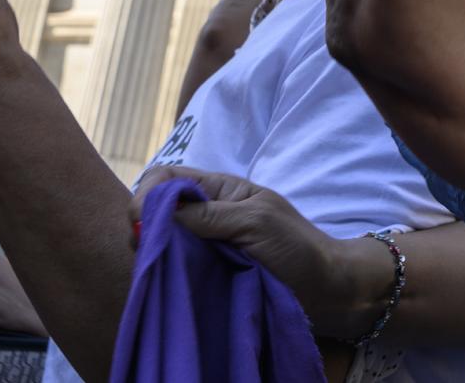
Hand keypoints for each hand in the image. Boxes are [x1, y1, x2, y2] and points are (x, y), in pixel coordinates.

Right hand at [130, 166, 369, 336]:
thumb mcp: (255, 220)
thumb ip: (209, 214)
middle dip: (144, 225)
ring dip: (154, 252)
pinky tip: (165, 280)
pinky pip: (172, 268)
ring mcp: (203, 245)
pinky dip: (164, 273)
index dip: (148, 192)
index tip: (140, 218)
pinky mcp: (203, 274)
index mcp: (220, 190)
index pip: (168, 177)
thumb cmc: (297, 246)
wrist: (323, 288)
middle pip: (157, 210)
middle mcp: (206, 214)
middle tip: (146, 248)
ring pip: (161, 242)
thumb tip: (158, 211)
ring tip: (158, 266)